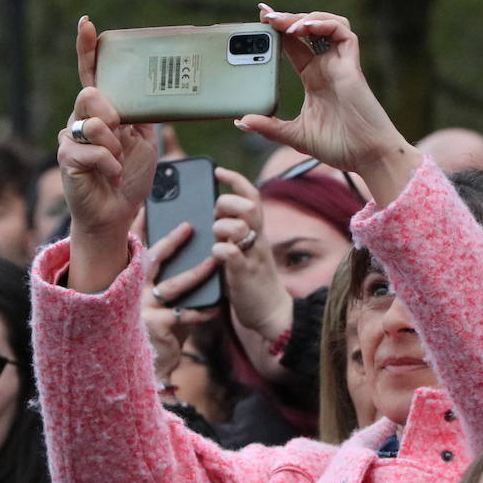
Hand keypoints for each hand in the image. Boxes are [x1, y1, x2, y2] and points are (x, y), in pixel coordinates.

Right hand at [61, 16, 158, 292]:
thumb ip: (141, 115)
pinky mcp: (67, 158)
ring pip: (93, 122)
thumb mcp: (146, 140)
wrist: (116, 213)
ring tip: (117, 164)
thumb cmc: (130, 177)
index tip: (87, 24)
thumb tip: (139, 95)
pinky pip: (92, 151)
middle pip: (91, 93)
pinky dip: (110, 165)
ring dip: (114, 146)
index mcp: (103, 110)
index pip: (92, 73)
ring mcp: (72, 137)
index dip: (88, 48)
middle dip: (112, 115)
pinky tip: (112, 175)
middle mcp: (83, 118)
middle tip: (122, 137)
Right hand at [140, 221, 218, 383]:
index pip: (137, 248)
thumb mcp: (159, 297)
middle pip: (153, 260)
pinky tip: (217, 306)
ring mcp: (144, 308)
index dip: (142, 226)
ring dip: (196, 272)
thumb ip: (166, 274)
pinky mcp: (158, 325)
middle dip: (172, 242)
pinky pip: (186, 314)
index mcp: (132, 280)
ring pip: (173, 285)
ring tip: (215, 260)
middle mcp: (134, 291)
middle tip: (190, 226)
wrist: (152, 363)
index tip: (151, 205)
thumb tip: (186, 241)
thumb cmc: (160, 324)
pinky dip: (203, 310)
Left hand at [209, 168, 293, 340]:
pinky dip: (219, 249)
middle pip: (247, 206)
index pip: (251, 196)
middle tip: (216, 217)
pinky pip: (231, 254)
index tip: (218, 171)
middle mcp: (257, 240)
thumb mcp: (244, 248)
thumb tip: (212, 212)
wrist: (270, 312)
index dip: (236, 180)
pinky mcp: (243, 275)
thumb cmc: (251, 278)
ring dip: (221, 226)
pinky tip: (215, 253)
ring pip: (240, 227)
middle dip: (227, 204)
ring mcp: (252, 257)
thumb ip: (233, 230)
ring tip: (216, 238)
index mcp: (257, 231)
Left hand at [236, 6, 418, 204]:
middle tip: (266, 14)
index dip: (278, 30)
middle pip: (307, 29)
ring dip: (306, 17)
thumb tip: (240, 121)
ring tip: (285, 23)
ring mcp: (340, 65)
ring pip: (327, 24)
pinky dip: (325, 24)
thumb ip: (268, 127)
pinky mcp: (352, 67)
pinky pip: (343, 33)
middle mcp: (326, 67)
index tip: (260, 18)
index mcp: (312, 78)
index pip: (293, 44)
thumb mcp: (293, 135)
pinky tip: (305, 28)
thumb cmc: (337, 146)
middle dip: (287, 18)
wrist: (365, 157)